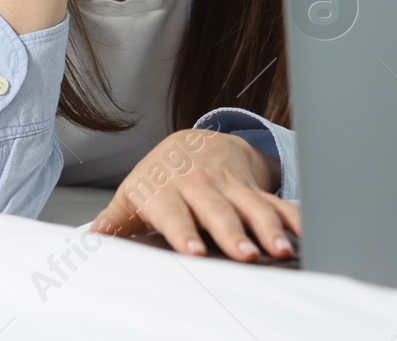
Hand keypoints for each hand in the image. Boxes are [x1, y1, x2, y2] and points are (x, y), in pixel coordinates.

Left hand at [89, 129, 299, 261]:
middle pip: (218, 211)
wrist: (192, 140)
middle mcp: (200, 186)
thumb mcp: (132, 194)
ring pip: (251, 207)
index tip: (192, 251)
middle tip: (245, 256)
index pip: (175, 213)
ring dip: (268, 228)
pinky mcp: (253, 188)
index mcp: (167, 190)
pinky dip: (293, 216)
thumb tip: (93, 237)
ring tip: (280, 250)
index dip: (183, 231)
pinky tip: (304, 233)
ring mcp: (230, 186)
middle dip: (233, 233)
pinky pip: (276, 202)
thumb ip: (113, 219)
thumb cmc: (158, 177)